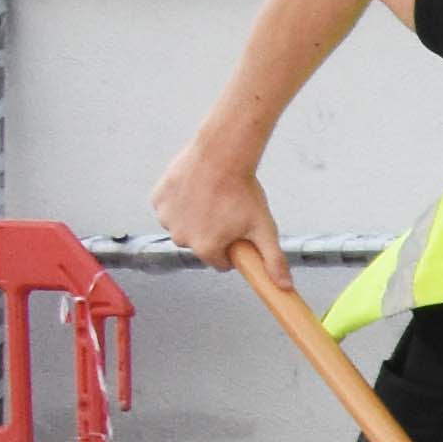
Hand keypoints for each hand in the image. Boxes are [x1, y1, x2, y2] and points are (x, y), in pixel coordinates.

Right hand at [149, 141, 281, 279]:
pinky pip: (170, 209)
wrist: (221, 155)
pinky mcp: (158, 199)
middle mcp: (181, 237)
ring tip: (212, 200)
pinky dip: (181, 203)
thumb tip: (284, 287)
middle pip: (201, 245)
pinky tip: (196, 191)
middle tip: (227, 212)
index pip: (220, 262)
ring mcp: (167, 217)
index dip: (233, 249)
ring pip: (184, 227)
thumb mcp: (264, 229)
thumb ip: (273, 260)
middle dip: (213, 234)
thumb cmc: (242, 190)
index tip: (239, 232)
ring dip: (195, 219)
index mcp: (206, 248)